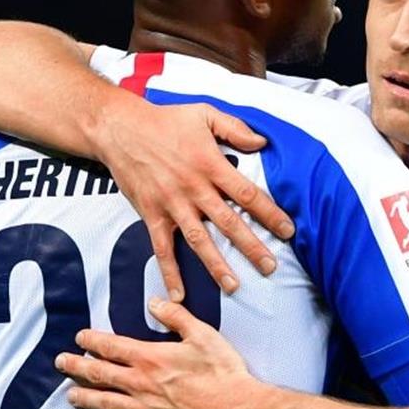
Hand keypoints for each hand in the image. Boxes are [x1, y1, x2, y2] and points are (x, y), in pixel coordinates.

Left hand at [55, 299, 260, 408]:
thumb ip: (176, 316)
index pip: (111, 346)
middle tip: (60, 361)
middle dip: (76, 366)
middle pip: (99, 373)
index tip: (80, 337)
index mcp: (150, 357)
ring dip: (83, 396)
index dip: (92, 341)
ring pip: (103, 402)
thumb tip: (154, 302)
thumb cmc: (222, 371)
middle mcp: (140, 383)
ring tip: (69, 394)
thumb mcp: (202, 334)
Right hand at [90, 94, 295, 298]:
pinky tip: (178, 294)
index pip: (247, 194)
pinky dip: (170, 272)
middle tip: (270, 267)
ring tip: (233, 286)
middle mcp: (194, 188)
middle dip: (251, 247)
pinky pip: (162, 248)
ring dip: (216, 265)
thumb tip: (262, 143)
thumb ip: (235, 128)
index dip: (269, 213)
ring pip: (199, 240)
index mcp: (211, 165)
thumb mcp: (204, 113)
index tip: (288, 229)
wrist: (121, 129)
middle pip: (228, 222)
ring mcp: (172, 204)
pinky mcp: (151, 214)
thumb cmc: (165, 120)